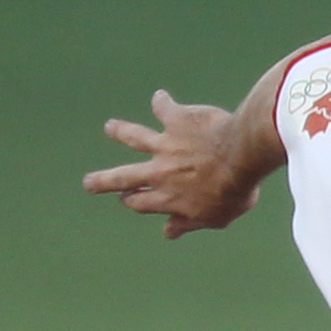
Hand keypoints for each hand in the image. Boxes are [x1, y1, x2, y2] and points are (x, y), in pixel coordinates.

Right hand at [83, 89, 283, 238]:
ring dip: (121, 132)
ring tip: (110, 127)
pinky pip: (163, 107)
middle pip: (122, 177)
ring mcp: (165, 145)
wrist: (241, 158)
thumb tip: (168, 233)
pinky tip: (161, 97)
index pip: (140, 203)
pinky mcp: (176, 121)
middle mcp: (160, 172)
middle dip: (103, 180)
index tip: (126, 199)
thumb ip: (188, 223)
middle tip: (88, 182)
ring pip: (134, 137)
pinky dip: (161, 101)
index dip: (132, 201)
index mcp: (168, 198)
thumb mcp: (215, 218)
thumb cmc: (234, 193)